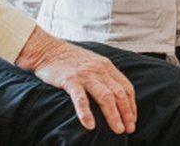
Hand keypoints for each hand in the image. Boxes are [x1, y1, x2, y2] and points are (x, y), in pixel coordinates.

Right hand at [15, 27, 135, 133]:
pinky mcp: (70, 80)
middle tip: (129, 129)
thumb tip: (115, 95)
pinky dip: (86, 113)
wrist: (47, 49)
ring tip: (118, 129)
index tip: (132, 119)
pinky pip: (81, 99)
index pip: (126, 87)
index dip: (131, 105)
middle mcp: (99, 69)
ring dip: (114, 115)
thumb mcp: (92, 62)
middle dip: (126, 112)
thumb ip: (104, 75)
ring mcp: (85, 75)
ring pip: (105, 97)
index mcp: (106, 66)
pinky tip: (90, 125)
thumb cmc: (69, 59)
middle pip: (119, 93)